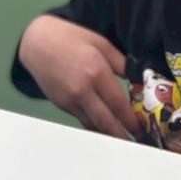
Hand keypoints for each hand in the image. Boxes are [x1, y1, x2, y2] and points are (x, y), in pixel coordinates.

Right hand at [19, 16, 141, 139]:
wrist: (37, 42)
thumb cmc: (71, 38)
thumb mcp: (102, 43)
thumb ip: (121, 63)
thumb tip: (138, 78)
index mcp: (96, 72)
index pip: (119, 104)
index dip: (132, 120)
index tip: (142, 129)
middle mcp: (82, 90)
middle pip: (106, 122)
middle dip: (122, 135)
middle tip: (136, 141)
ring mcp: (70, 100)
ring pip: (93, 125)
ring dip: (109, 135)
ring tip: (123, 139)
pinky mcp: (61, 105)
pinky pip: (82, 119)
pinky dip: (94, 126)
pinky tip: (104, 127)